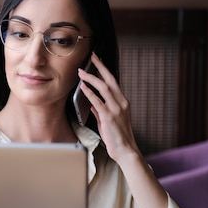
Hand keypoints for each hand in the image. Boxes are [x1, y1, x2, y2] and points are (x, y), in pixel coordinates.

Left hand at [78, 53, 168, 207]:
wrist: (125, 151)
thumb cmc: (116, 137)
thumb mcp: (107, 121)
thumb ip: (100, 110)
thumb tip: (90, 102)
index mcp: (122, 102)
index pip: (112, 81)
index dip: (104, 70)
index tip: (96, 60)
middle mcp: (121, 102)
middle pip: (110, 79)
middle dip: (100, 66)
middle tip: (91, 56)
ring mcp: (116, 109)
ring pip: (103, 88)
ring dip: (91, 78)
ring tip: (81, 72)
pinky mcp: (109, 117)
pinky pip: (98, 102)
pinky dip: (89, 93)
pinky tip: (82, 87)